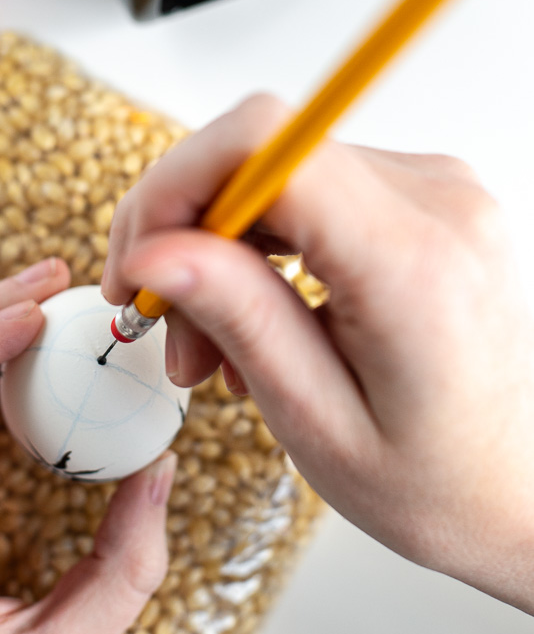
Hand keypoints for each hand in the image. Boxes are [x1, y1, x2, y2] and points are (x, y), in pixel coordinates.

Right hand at [102, 95, 533, 612]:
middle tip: (159, 322)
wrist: (514, 488)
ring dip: (218, 245)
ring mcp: (433, 191)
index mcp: (412, 261)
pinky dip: (261, 242)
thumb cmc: (434, 480)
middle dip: (184, 230)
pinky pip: (308, 189)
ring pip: (273, 171)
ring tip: (210, 344)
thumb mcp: (316, 420)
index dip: (176, 184)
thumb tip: (153, 249)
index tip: (139, 258)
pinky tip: (256, 312)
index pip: (264, 146)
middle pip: (258, 151)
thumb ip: (238, 317)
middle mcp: (435, 203)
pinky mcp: (420, 198)